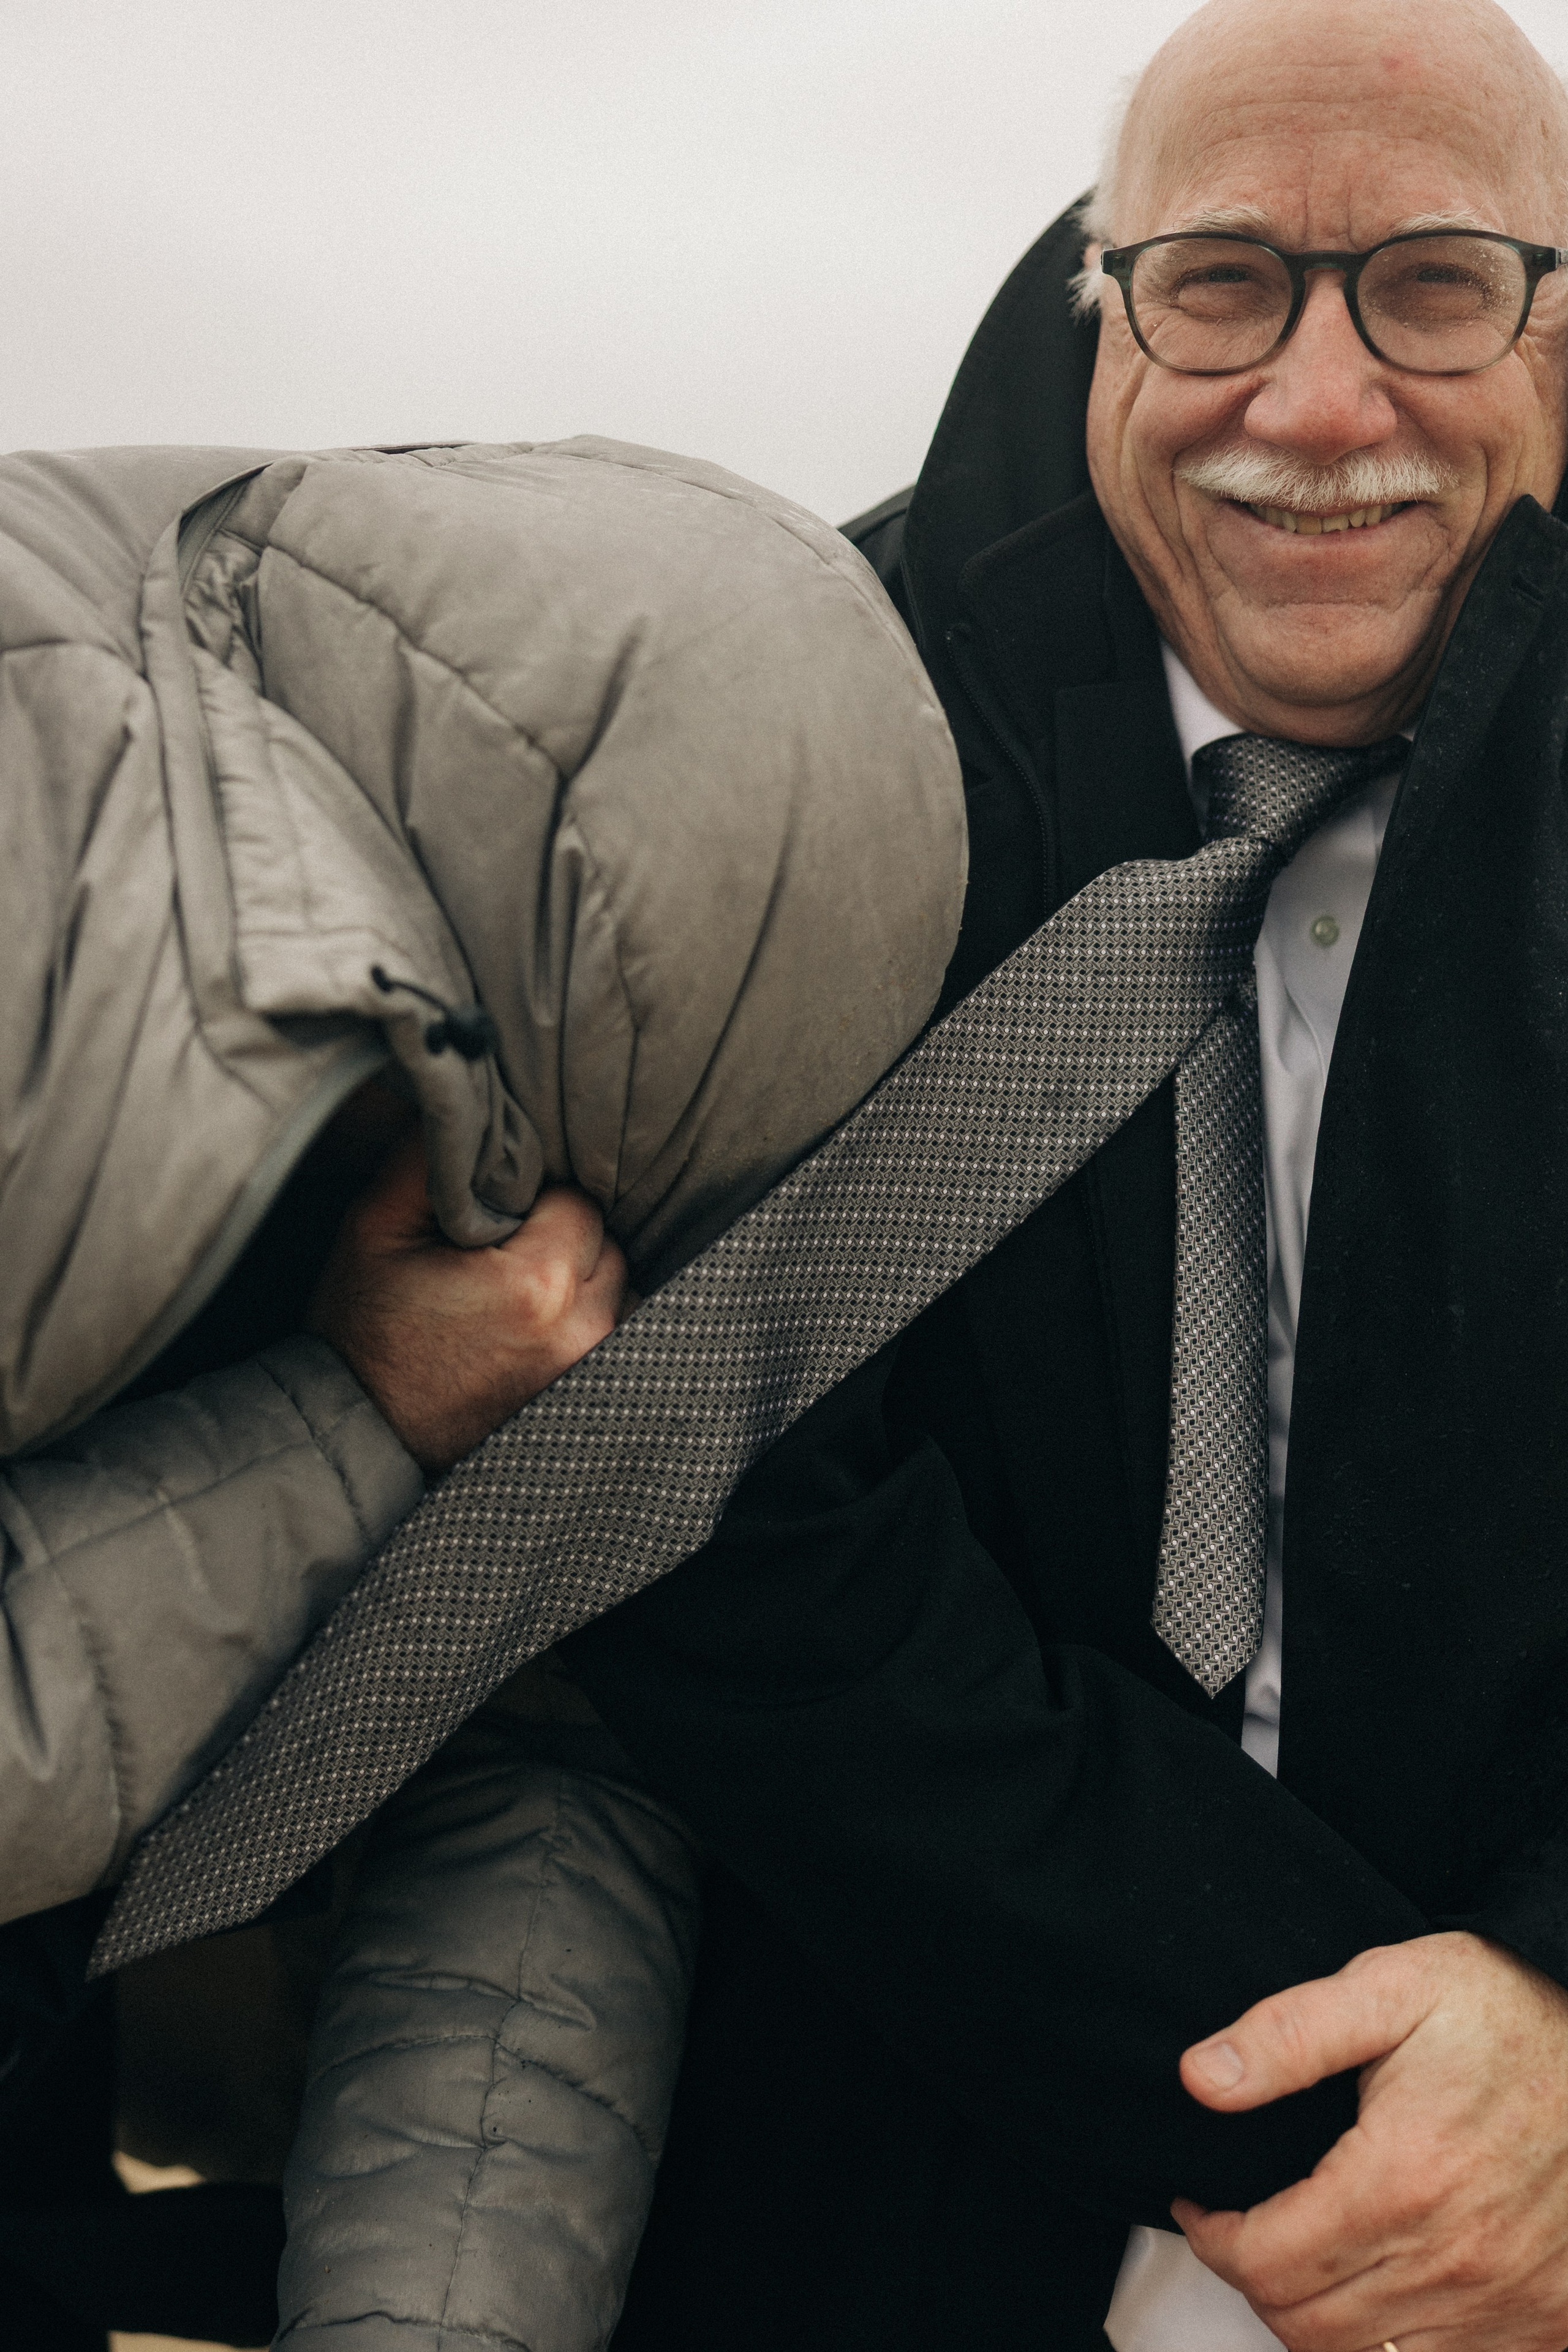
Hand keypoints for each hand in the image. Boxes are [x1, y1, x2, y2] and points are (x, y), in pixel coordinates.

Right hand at [308, 1130, 626, 1472]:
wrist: (359, 1433)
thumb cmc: (364, 1331)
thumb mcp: (375, 1226)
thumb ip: (431, 1156)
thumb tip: (472, 1105)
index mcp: (536, 1285)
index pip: (577, 1201)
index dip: (534, 1199)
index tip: (491, 1218)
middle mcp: (580, 1331)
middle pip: (607, 1243)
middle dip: (560, 1237)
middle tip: (496, 1253)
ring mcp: (589, 1370)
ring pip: (617, 1288)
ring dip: (578, 1279)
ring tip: (510, 1293)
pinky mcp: (586, 1395)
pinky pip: (609, 1331)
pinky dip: (581, 1319)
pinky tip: (526, 1326)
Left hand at [1170, 1930, 1567, 2350]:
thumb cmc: (1504, 2013)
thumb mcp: (1391, 1989)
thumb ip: (1289, 2034)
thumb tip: (1199, 2078)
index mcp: (1403, 2180)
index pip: (1267, 2262)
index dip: (1213, 2238)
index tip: (1201, 2206)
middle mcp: (1454, 2261)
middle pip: (1307, 2325)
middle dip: (1255, 2278)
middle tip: (1243, 2228)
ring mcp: (1504, 2305)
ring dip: (1316, 2315)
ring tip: (1299, 2254)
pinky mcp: (1542, 2322)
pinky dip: (1391, 2341)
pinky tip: (1377, 2284)